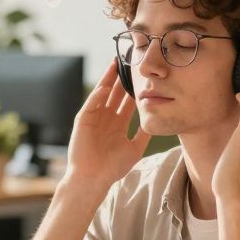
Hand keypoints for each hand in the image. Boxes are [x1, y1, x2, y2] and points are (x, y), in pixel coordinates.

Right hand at [62, 60, 151, 188]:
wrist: (94, 179)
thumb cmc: (113, 167)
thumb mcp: (135, 149)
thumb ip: (144, 134)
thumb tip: (156, 120)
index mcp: (118, 123)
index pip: (127, 100)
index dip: (135, 88)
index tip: (144, 76)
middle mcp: (106, 117)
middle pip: (116, 92)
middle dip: (123, 78)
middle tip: (131, 61)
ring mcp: (95, 117)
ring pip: (103, 93)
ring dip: (109, 80)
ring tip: (117, 64)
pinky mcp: (83, 119)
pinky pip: (92, 103)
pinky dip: (98, 94)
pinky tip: (106, 86)